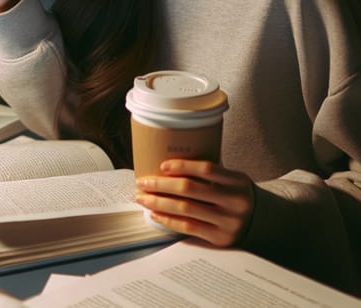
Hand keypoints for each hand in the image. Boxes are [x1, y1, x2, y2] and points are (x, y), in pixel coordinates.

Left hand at [135, 159, 254, 246]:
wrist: (263, 223)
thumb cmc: (237, 195)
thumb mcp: (232, 180)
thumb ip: (209, 174)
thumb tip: (169, 167)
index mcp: (237, 182)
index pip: (206, 169)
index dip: (182, 166)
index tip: (162, 166)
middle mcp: (234, 202)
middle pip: (190, 189)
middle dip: (161, 185)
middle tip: (142, 181)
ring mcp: (227, 222)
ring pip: (186, 209)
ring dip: (159, 202)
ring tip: (143, 197)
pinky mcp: (220, 239)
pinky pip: (188, 228)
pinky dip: (168, 220)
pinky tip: (155, 213)